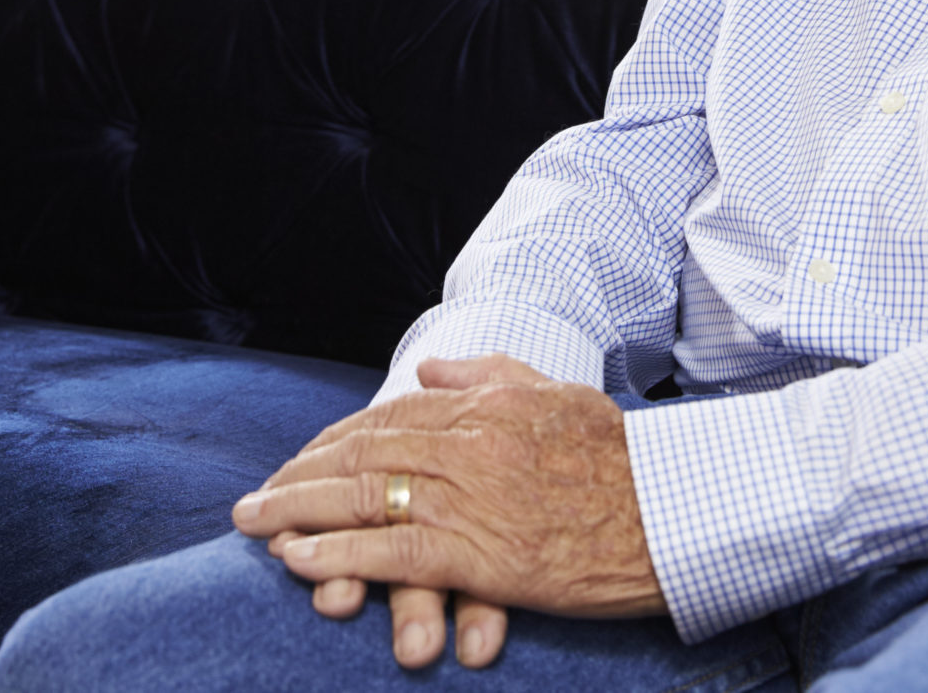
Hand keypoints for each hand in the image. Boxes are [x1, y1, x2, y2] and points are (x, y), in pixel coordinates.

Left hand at [232, 354, 664, 668]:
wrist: (674, 511)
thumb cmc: (622, 459)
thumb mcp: (557, 394)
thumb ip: (489, 374)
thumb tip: (430, 364)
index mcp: (485, 406)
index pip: (389, 415)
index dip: (335, 440)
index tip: (300, 462)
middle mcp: (470, 444)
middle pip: (363, 452)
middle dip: (299, 475)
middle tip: (253, 500)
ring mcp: (474, 498)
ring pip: (366, 497)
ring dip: (298, 512)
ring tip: (253, 526)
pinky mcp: (483, 553)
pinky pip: (395, 553)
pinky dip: (340, 556)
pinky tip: (300, 563)